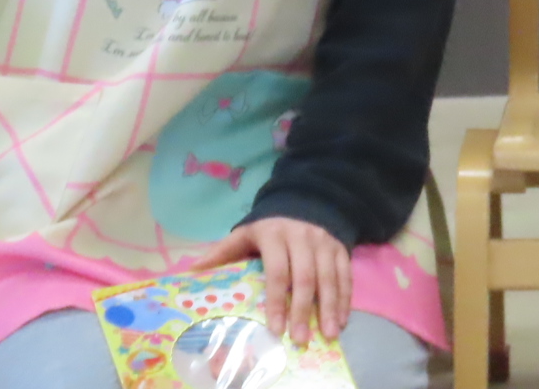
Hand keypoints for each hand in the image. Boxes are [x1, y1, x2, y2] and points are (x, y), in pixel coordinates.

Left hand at [184, 217, 350, 343]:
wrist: (306, 198)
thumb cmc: (270, 226)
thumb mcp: (245, 232)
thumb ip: (223, 252)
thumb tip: (192, 270)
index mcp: (275, 235)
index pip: (277, 271)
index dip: (277, 300)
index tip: (276, 329)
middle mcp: (303, 237)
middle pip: (305, 278)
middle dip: (303, 310)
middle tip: (301, 339)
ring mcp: (324, 242)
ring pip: (329, 277)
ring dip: (330, 308)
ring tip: (329, 334)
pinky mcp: (340, 247)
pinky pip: (345, 274)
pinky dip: (345, 298)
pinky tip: (342, 319)